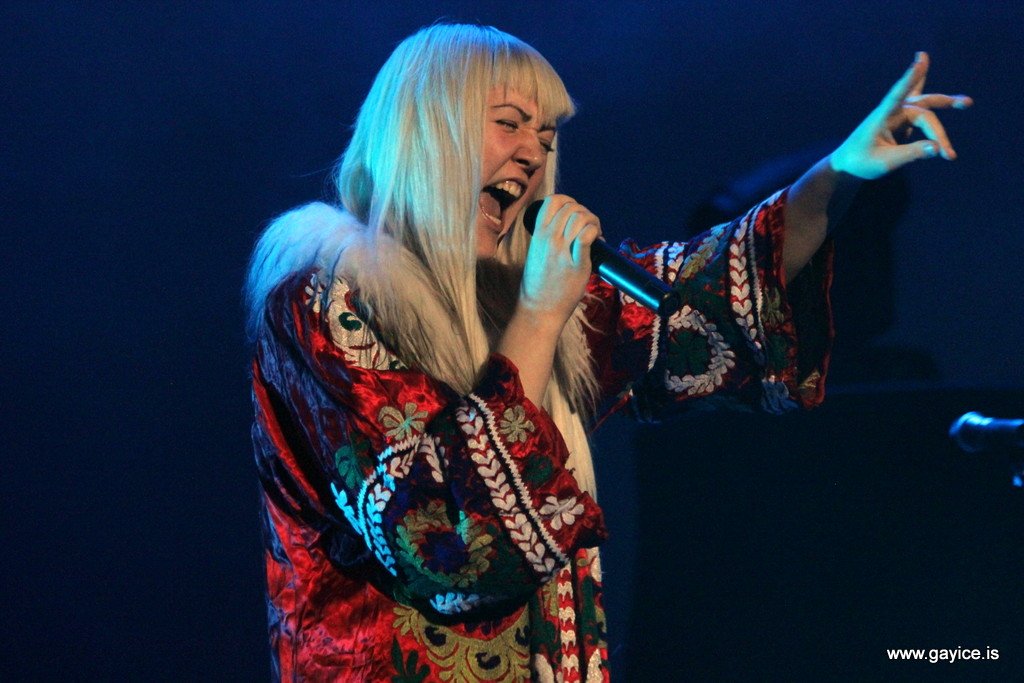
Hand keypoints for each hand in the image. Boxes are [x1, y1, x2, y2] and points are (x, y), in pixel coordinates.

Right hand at [518, 195, 601, 325]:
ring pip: (581, 218)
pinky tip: (598, 241)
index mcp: (538, 234)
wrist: (540, 308)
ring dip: (593, 222)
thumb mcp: (536, 252)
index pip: (553, 201)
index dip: (569, 201)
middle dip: (585, 212)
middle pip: (571, 207)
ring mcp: (562, 251)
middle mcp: (549, 239)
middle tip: (590, 227)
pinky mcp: (577, 264)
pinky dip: (595, 232)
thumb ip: (548, 237)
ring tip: (596, 234)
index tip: (576, 213)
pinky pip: (587, 236)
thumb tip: (570, 225)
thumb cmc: (539, 283)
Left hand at [830, 52, 971, 178]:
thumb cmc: (862, 162)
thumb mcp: (885, 162)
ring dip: (945, 106)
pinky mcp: (903, 124)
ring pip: (925, 111)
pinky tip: (953, 101)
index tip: (921, 58)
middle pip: (922, 106)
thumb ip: (910, 154)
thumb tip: (937, 148)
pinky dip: (935, 113)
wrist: (848, 165)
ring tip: (967, 103)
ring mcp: (898, 117)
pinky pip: (923, 117)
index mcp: (882, 117)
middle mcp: (892, 112)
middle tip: (967, 103)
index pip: (898, 94)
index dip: (911, 77)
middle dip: (943, 106)